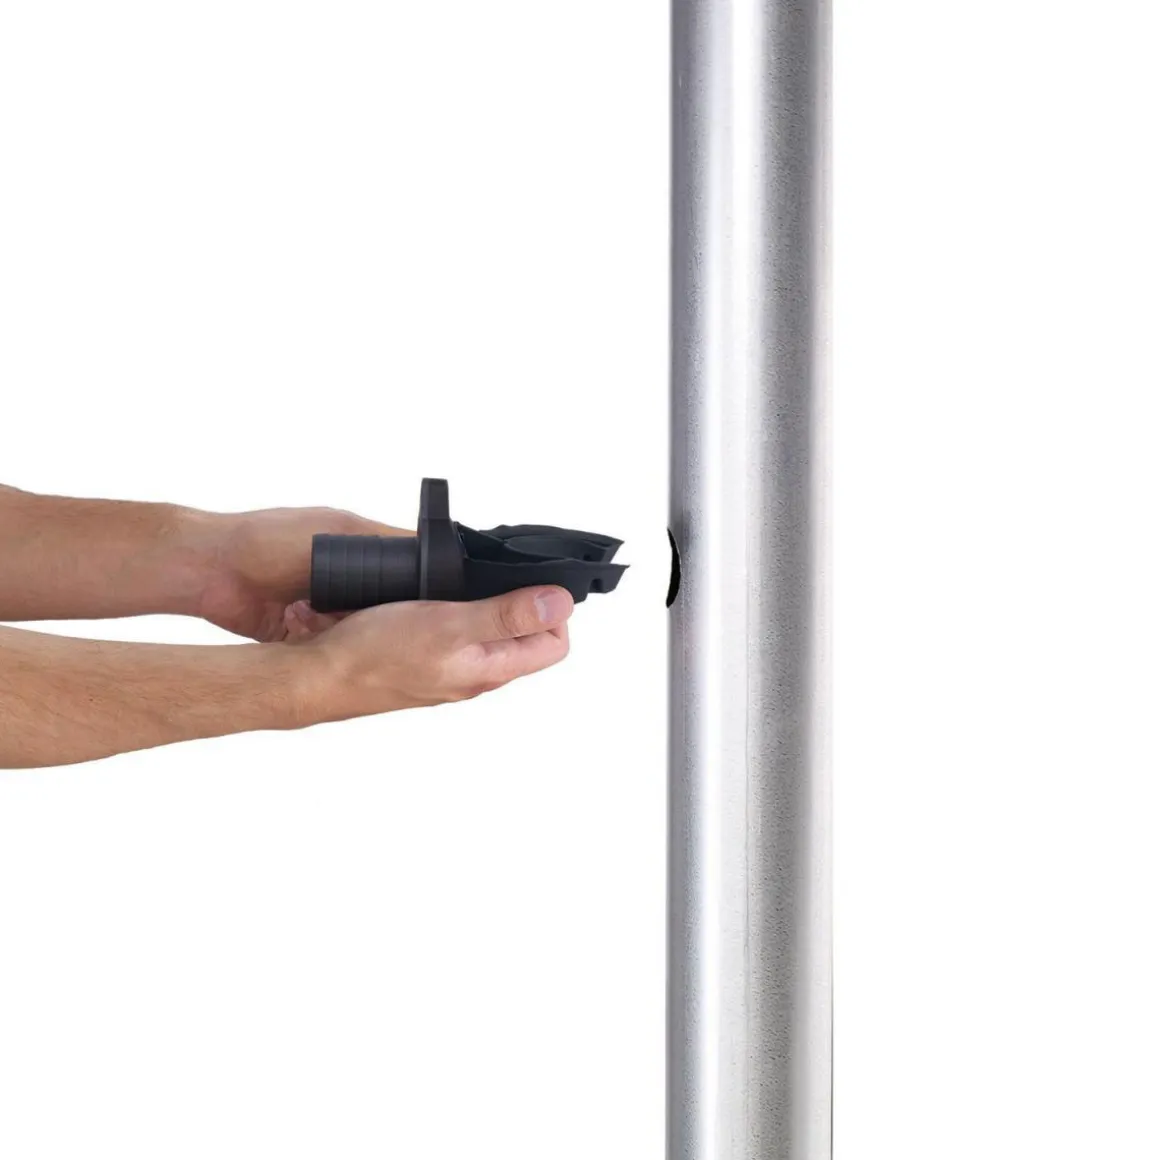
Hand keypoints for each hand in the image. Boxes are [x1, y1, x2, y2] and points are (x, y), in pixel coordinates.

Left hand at [190, 507, 408, 641]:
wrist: (209, 569)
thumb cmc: (267, 538)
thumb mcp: (335, 530)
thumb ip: (379, 544)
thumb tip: (428, 548)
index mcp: (357, 548)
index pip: (405, 569)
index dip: (420, 587)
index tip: (434, 604)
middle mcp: (343, 579)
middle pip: (384, 606)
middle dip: (387, 616)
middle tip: (396, 625)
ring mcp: (321, 608)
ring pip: (356, 630)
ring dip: (352, 632)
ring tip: (353, 630)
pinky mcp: (299, 634)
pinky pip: (324, 647)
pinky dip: (324, 646)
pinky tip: (324, 639)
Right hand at [289, 585, 574, 721]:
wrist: (318, 676)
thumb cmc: (375, 655)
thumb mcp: (449, 625)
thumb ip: (507, 615)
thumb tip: (559, 603)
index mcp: (490, 669)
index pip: (552, 644)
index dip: (552, 609)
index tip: (533, 580)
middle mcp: (474, 674)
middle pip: (523, 638)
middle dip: (520, 601)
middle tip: (499, 573)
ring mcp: (448, 669)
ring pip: (486, 633)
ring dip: (485, 602)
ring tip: (468, 580)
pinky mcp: (423, 660)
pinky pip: (453, 633)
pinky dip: (453, 609)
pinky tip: (435, 594)